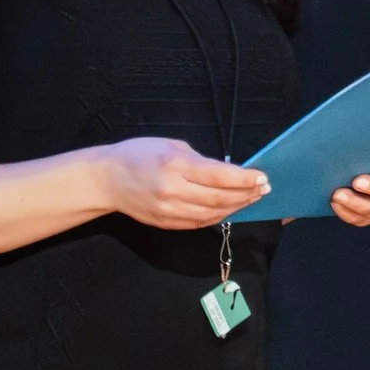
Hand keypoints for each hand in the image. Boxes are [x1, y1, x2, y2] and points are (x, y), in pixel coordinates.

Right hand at [103, 137, 269, 229]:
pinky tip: (231, 208)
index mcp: (175, 166)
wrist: (105, 180)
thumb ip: (200, 160)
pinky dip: (219, 216)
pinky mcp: (167, 224)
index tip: (263, 177)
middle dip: (247, 194)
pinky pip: (200, 223)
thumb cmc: (138, 154)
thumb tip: (227, 172)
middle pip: (220, 198)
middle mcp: (174, 191)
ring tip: (253, 198)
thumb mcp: (171, 146)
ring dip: (237, 207)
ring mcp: (170, 211)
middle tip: (264, 189)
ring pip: (213, 214)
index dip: (245, 179)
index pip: (219, 176)